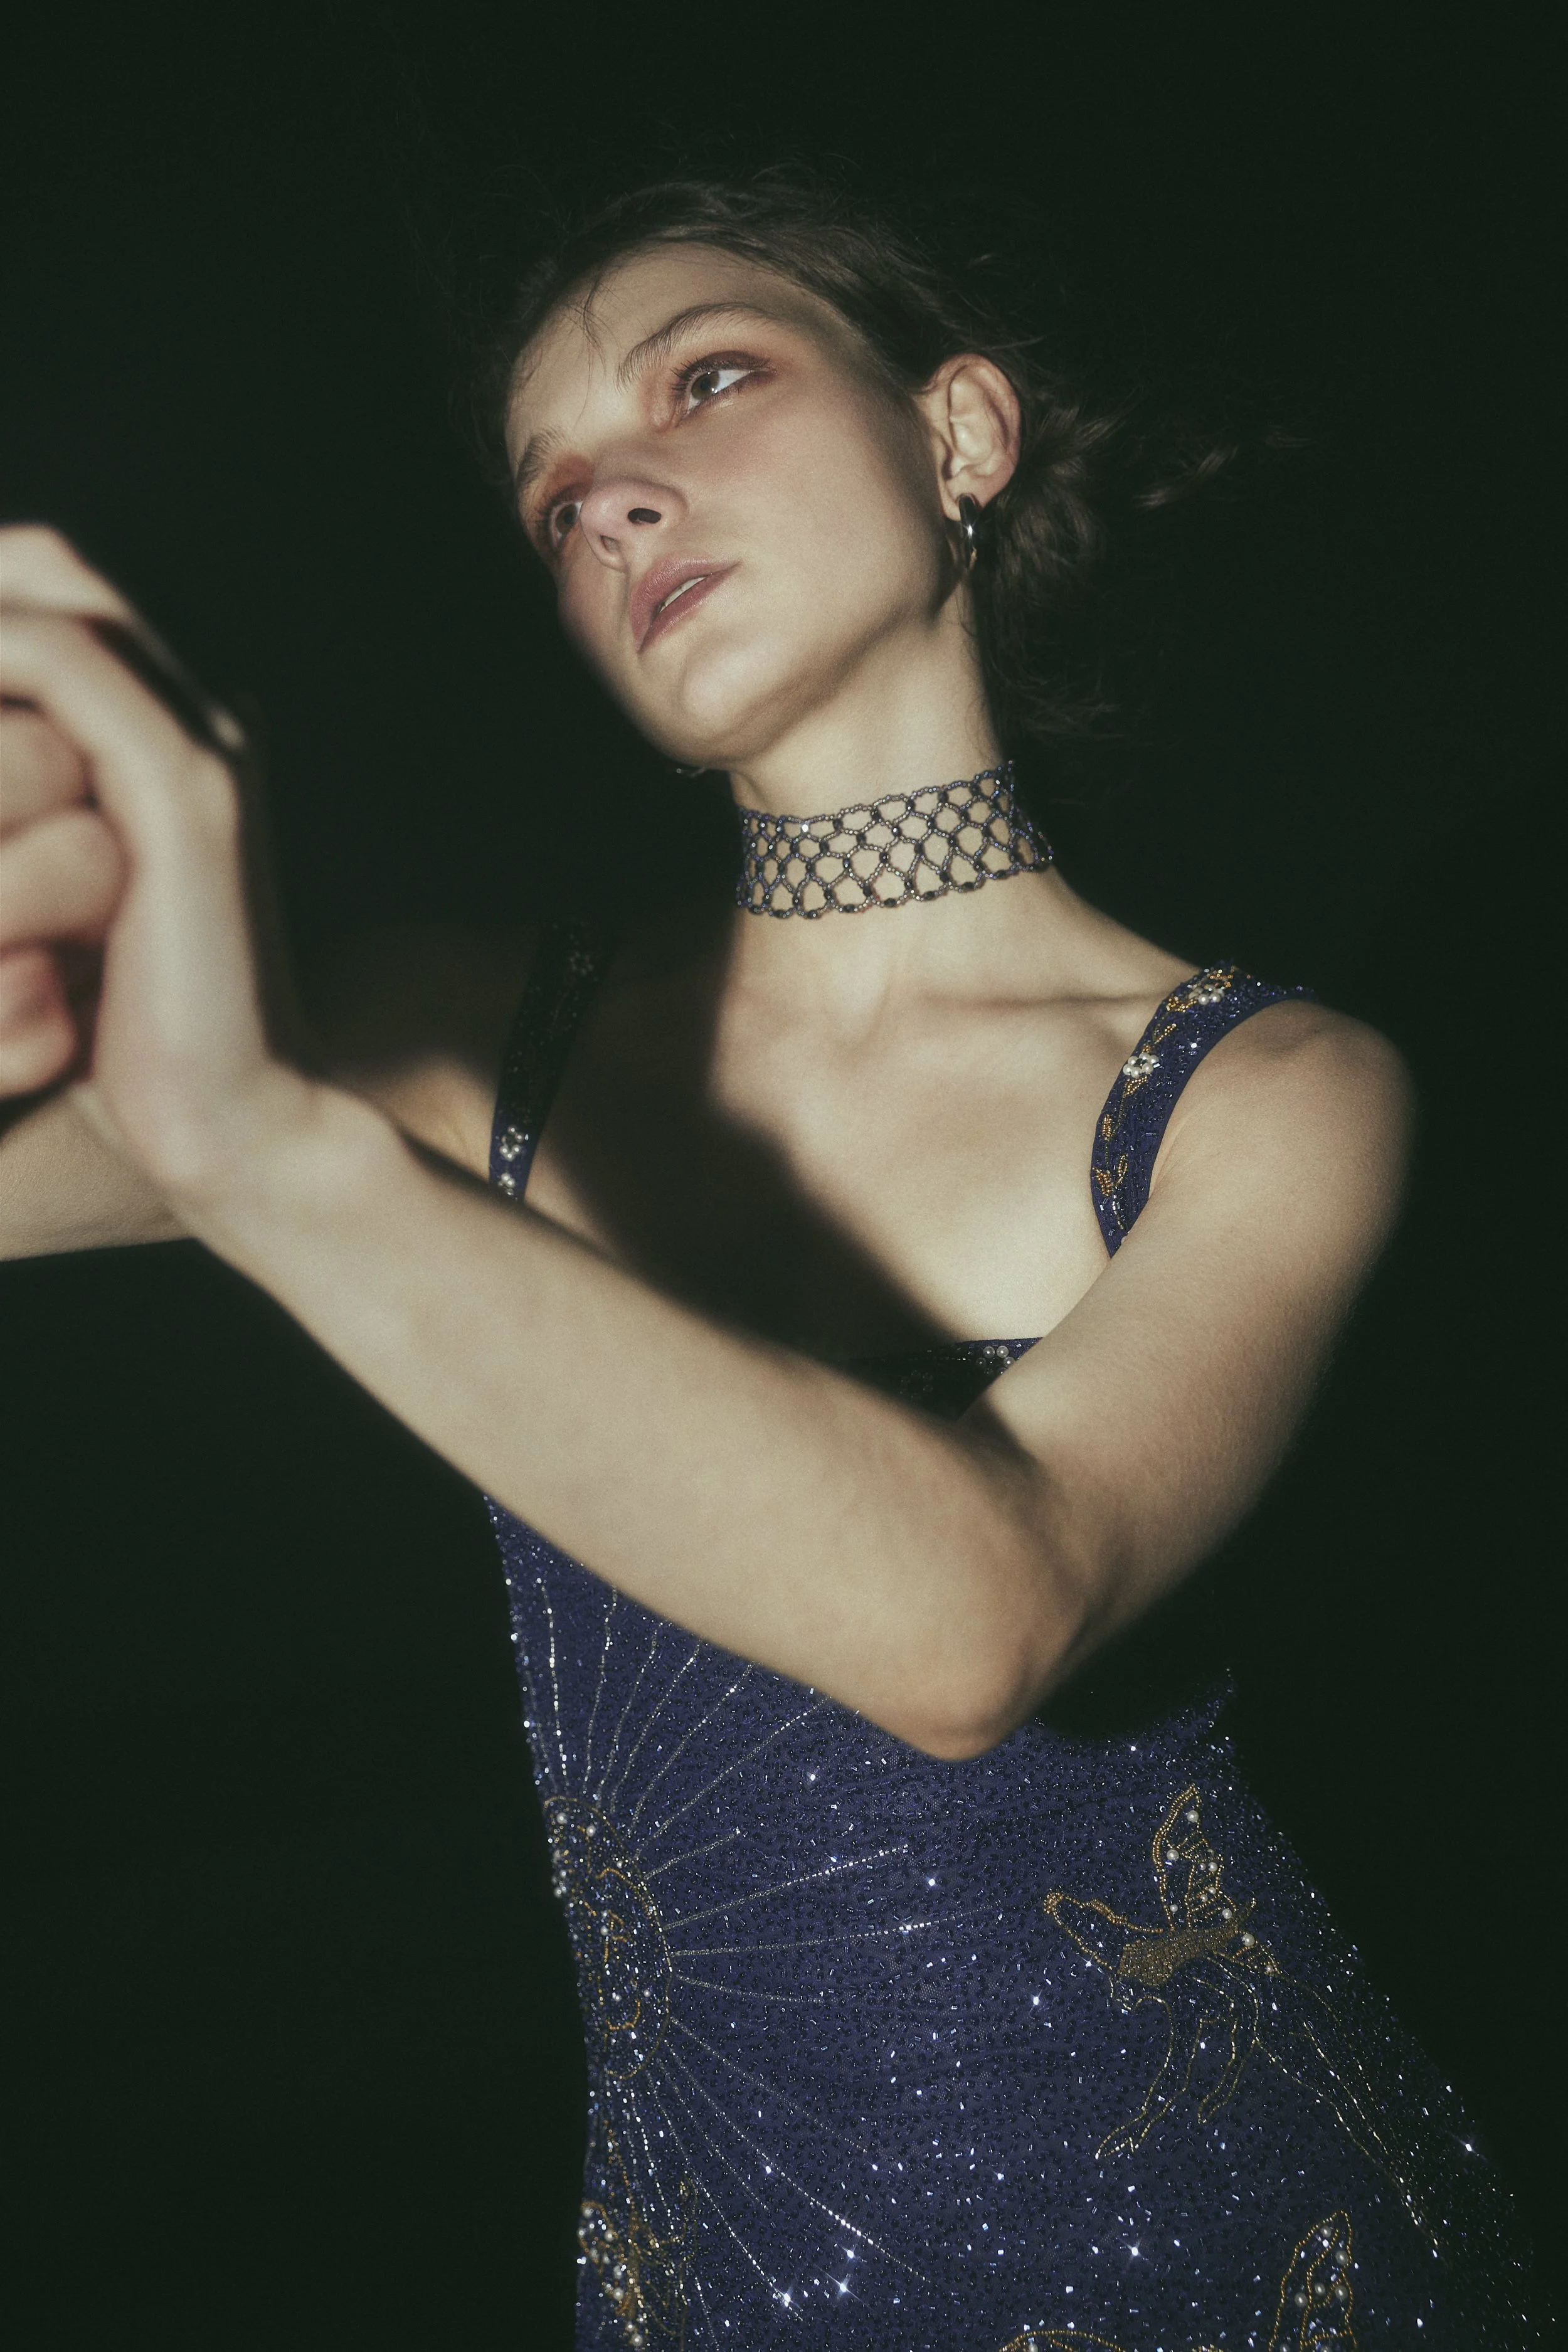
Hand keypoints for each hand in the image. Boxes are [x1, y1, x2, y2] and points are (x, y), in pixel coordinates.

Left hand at [0, 527, 314, 1198]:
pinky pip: (61, 668)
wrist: (235, 1128)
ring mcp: (201, 748)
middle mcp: (199, 720)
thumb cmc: (122, 1043)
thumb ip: (20, 832)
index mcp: (171, 739)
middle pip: (55, 570)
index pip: (57, 591)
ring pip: (51, 609)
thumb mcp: (47, 916)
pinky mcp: (184, 792)